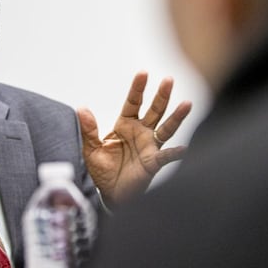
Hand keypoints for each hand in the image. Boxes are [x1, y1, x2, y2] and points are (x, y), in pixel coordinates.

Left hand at [77, 71, 191, 206]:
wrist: (110, 194)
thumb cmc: (103, 170)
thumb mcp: (91, 149)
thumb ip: (88, 130)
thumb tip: (81, 109)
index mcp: (125, 125)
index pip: (133, 102)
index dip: (138, 88)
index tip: (143, 73)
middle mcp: (141, 132)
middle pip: (154, 110)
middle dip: (162, 96)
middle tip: (169, 80)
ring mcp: (150, 146)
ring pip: (166, 128)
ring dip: (176, 117)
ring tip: (187, 104)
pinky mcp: (153, 163)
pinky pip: (166, 156)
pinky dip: (175, 153)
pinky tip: (184, 149)